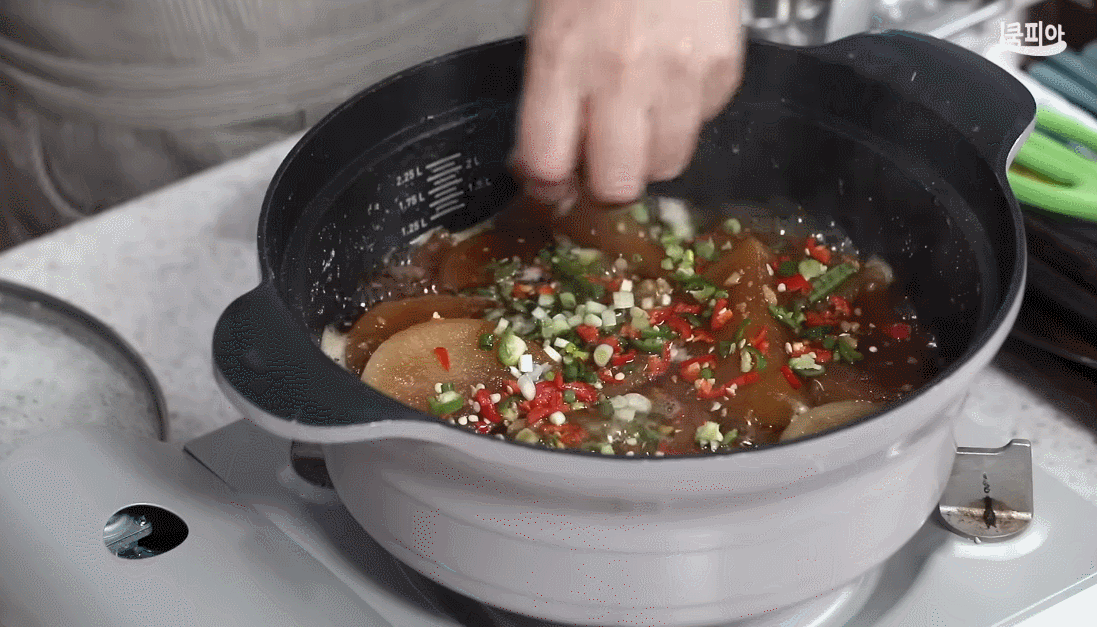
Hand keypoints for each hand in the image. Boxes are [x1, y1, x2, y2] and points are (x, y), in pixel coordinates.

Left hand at [512, 0, 744, 204]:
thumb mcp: (548, 24)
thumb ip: (545, 98)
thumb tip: (548, 167)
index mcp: (561, 59)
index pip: (547, 164)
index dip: (547, 186)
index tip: (552, 180)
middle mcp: (620, 75)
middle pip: (616, 184)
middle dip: (606, 182)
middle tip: (603, 158)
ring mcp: (678, 75)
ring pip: (667, 166)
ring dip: (650, 154)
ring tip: (642, 116)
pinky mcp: (722, 69)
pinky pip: (703, 125)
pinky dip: (687, 115)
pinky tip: (673, 78)